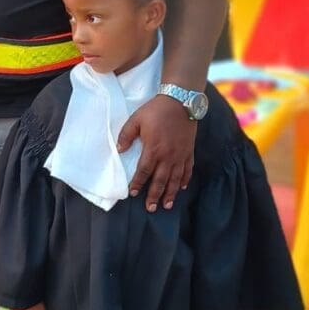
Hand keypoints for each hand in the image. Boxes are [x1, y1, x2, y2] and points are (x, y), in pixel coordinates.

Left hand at [118, 94, 196, 211]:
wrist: (181, 101)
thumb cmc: (156, 110)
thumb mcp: (136, 119)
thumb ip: (126, 135)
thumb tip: (119, 150)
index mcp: (153, 149)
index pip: (144, 171)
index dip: (138, 183)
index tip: (133, 193)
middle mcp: (168, 156)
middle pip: (160, 180)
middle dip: (155, 195)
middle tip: (151, 208)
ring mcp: (180, 155)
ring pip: (175, 179)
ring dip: (170, 193)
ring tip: (166, 205)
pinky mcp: (189, 151)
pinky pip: (188, 169)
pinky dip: (185, 180)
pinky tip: (182, 188)